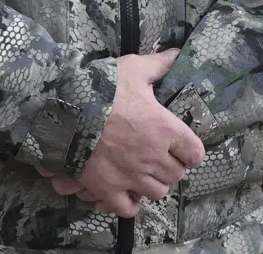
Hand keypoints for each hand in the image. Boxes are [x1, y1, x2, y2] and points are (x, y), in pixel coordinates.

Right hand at [40, 49, 206, 217]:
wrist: (68, 110)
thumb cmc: (104, 88)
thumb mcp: (134, 68)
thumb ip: (158, 64)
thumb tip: (176, 54)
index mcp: (165, 129)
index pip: (195, 153)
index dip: (191, 152)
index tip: (184, 148)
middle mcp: (154, 157)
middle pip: (176, 174)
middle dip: (170, 167)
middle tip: (159, 157)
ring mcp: (132, 176)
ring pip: (156, 192)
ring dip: (153, 184)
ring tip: (143, 174)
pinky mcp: (109, 189)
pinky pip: (128, 208)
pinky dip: (129, 204)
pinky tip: (127, 193)